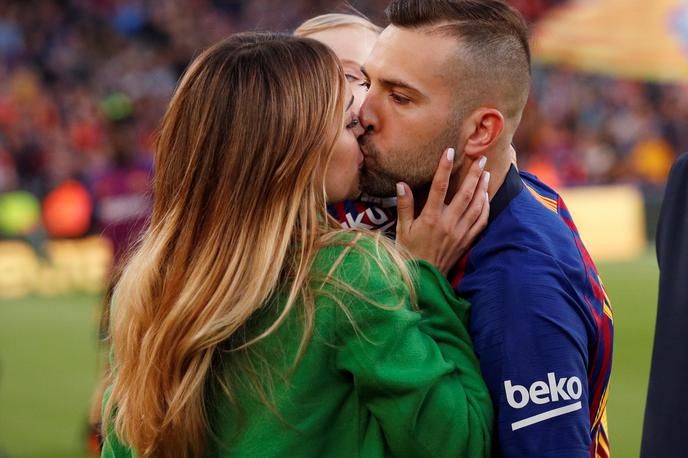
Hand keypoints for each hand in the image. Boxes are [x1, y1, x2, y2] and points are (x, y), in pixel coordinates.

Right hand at [395, 148, 489, 274]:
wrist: (423, 280)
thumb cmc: (409, 254)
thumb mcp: (402, 230)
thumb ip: (404, 206)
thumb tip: (401, 184)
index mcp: (430, 218)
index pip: (439, 187)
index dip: (444, 167)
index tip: (450, 151)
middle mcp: (448, 224)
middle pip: (465, 194)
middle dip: (474, 174)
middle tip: (481, 158)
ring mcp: (460, 233)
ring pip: (476, 206)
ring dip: (482, 188)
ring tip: (486, 173)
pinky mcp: (466, 242)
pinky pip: (481, 222)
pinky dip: (485, 208)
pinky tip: (486, 198)